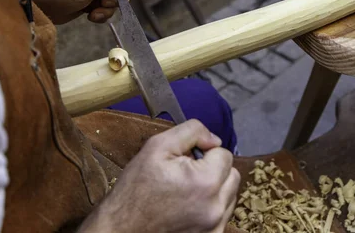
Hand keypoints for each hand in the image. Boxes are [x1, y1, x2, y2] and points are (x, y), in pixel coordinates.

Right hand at [79, 120, 240, 232]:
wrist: (121, 229)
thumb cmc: (135, 190)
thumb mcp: (157, 147)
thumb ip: (192, 132)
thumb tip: (214, 139)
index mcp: (206, 182)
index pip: (225, 154)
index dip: (204, 152)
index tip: (186, 160)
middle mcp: (216, 206)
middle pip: (232, 174)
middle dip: (214, 169)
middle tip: (187, 174)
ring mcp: (215, 225)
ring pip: (230, 194)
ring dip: (215, 188)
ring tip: (186, 191)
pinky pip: (223, 213)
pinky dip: (211, 206)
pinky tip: (189, 206)